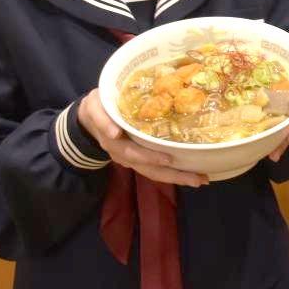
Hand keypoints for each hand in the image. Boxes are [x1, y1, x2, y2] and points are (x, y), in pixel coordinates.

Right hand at [77, 89, 208, 186]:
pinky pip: (156, 169)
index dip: (150, 157)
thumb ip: (102, 119)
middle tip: (197, 179)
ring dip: (177, 178)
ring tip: (200, 180)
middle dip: (174, 175)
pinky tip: (191, 172)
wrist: (88, 121)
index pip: (134, 153)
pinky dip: (173, 173)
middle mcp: (125, 156)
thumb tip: (115, 133)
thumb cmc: (96, 109)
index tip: (168, 159)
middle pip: (150, 170)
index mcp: (114, 144)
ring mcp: (132, 159)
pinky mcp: (139, 158)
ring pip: (155, 172)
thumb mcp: (94, 108)